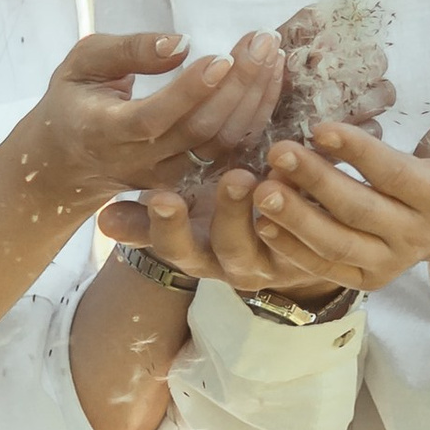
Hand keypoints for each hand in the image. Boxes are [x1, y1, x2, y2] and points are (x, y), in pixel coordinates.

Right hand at [14, 31, 289, 219]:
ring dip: (254, 98)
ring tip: (271, 52)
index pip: (154, 117)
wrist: (67, 165)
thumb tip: (181, 43)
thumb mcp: (81, 64)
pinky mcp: (191, 180)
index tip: (224, 57)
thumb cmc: (74, 102)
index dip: (191, 91)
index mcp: (105, 133)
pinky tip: (270, 78)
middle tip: (263, 41)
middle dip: (237, 85)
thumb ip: (127, 50)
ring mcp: (169, 178)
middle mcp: (140, 163)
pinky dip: (257, 115)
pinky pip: (232, 151)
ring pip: (223, 144)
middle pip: (199, 131)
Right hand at [99, 157, 354, 305]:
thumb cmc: (224, 216)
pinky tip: (322, 162)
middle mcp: (241, 266)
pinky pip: (325, 231)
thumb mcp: (185, 217)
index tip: (161, 197)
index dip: (167, 228)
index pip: (176, 249)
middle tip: (235, 177)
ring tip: (281, 167)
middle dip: (231, 213)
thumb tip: (104, 221)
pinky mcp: (324, 253)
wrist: (294, 241)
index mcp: (201, 256)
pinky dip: (322, 197)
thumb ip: (147, 218)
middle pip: (233, 248)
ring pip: (285, 243)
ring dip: (283, 206)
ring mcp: (285, 263)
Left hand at [244, 75, 429, 291]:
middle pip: (359, 212)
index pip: (395, 175)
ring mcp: (390, 262)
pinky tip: (262, 220)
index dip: (358, 152)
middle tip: (277, 152)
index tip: (320, 127)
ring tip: (261, 190)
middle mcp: (416, 236)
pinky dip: (292, 248)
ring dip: (296, 219)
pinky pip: (325, 267)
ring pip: (337, 246)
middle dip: (316, 182)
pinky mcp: (367, 278)